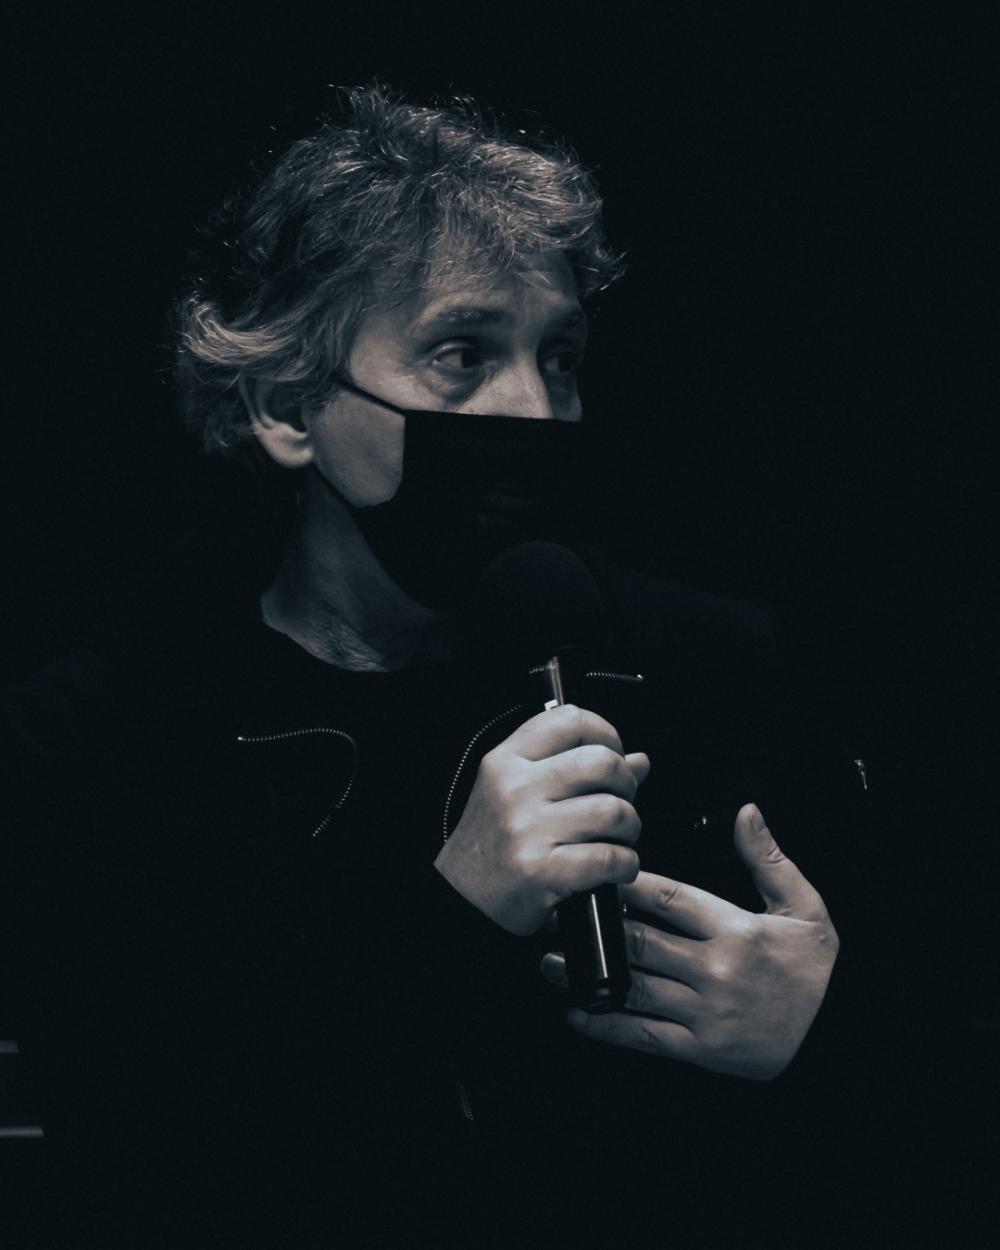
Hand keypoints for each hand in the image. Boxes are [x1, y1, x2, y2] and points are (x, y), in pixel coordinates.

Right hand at [434, 704, 649, 935]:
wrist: (461, 900)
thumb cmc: (493, 844)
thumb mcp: (519, 794)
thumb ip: (575, 769)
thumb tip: (639, 761)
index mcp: (506, 761)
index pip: (570, 719)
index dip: (606, 733)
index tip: (613, 754)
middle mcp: (515, 788)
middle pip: (602, 762)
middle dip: (626, 784)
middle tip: (620, 802)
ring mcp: (527, 829)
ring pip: (613, 811)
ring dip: (630, 829)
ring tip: (617, 839)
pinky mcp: (542, 871)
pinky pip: (610, 857)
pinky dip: (626, 864)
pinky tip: (617, 867)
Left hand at [541, 804, 838, 1079]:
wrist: (844, 1037)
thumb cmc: (820, 970)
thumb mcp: (805, 907)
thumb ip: (768, 859)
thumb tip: (745, 812)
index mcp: (736, 928)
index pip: (669, 898)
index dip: (626, 884)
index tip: (593, 871)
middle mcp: (716, 969)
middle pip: (641, 940)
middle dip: (595, 926)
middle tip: (555, 913)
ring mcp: (706, 1011)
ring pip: (635, 986)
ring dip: (588, 973)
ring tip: (551, 960)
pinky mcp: (701, 1047)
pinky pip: (644, 1035)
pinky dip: (607, 1025)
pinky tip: (578, 1013)